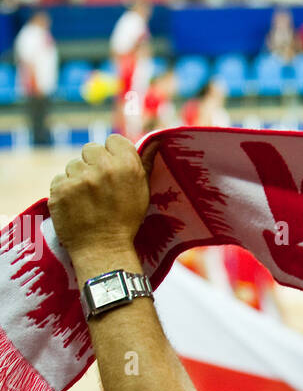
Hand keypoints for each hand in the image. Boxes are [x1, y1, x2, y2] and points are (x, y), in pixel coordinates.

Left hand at [48, 134, 149, 269]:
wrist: (103, 250)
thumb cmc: (126, 221)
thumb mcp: (142, 192)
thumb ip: (145, 163)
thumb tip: (156, 140)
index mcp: (126, 165)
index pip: (113, 140)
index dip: (112, 154)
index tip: (113, 169)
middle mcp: (103, 168)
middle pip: (90, 149)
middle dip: (93, 163)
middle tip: (98, 185)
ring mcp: (79, 178)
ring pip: (73, 164)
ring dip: (78, 177)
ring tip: (86, 198)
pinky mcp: (60, 189)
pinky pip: (59, 179)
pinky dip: (65, 190)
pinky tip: (75, 205)